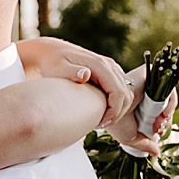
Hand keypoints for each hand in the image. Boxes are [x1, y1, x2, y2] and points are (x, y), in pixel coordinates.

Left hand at [17, 38, 133, 124]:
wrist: (52, 52)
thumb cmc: (52, 62)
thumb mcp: (57, 68)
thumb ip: (70, 72)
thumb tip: (86, 74)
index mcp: (100, 64)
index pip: (118, 92)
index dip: (113, 111)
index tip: (100, 123)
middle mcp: (109, 65)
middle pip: (125, 95)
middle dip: (116, 114)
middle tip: (99, 125)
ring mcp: (111, 68)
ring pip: (126, 93)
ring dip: (118, 110)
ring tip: (100, 121)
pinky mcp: (109, 72)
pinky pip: (120, 90)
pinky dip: (116, 104)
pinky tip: (101, 111)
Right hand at [104, 64, 162, 157]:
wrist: (108, 110)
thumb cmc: (114, 122)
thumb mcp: (131, 137)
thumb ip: (144, 144)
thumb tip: (156, 153)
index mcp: (142, 107)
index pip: (160, 114)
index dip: (162, 125)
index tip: (156, 132)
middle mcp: (146, 95)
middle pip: (166, 107)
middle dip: (165, 122)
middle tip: (157, 129)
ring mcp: (148, 85)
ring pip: (168, 100)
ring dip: (167, 116)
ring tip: (157, 124)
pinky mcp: (150, 77)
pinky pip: (168, 90)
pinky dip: (169, 104)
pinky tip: (162, 115)